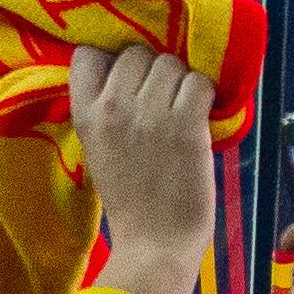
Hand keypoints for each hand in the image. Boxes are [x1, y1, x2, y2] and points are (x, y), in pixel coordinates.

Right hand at [67, 44, 224, 293]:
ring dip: (182, 80)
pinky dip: (206, 93)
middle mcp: (114, 107)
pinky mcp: (186, 121)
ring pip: (172, 62)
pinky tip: (201, 115)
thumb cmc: (130, 198)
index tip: (126, 71)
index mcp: (86, 115)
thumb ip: (107, 108)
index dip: (112, 55)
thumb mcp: (100, 148)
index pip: (88, 55)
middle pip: (138, 52)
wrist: (155, 242)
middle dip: (153, 68)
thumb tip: (127, 67)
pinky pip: (200, 81)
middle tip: (161, 97)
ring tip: (181, 109)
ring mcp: (150, 112)